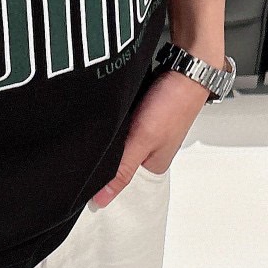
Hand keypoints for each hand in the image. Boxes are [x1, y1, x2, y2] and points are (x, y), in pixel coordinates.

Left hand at [90, 68, 209, 207]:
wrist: (187, 67)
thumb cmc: (174, 103)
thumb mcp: (143, 141)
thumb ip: (122, 169)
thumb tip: (101, 200)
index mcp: (153, 166)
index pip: (121, 184)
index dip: (102, 182)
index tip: (80, 179)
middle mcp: (149, 151)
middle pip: (115, 161)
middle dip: (100, 157)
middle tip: (80, 152)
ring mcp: (144, 131)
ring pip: (115, 142)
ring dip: (104, 138)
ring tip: (90, 135)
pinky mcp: (139, 114)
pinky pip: (119, 125)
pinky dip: (111, 123)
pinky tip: (102, 120)